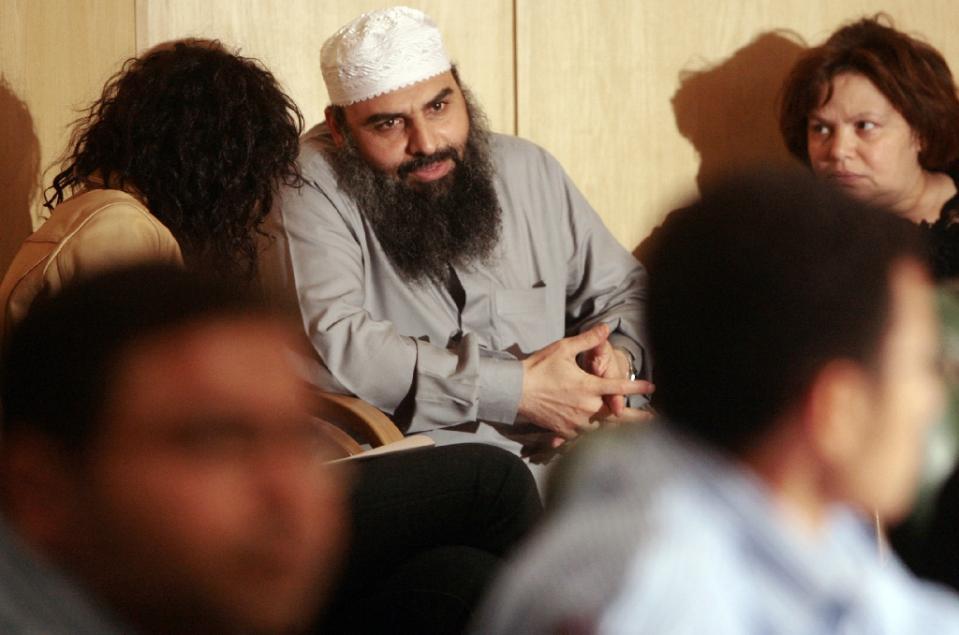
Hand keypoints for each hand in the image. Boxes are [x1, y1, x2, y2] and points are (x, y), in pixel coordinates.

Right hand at [518, 324, 653, 444]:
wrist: (515, 391)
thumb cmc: (539, 368)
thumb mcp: (563, 349)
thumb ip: (587, 340)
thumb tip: (605, 328)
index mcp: (588, 387)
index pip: (618, 388)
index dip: (637, 387)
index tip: (652, 387)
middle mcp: (586, 407)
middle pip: (617, 417)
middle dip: (637, 418)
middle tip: (653, 420)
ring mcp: (576, 422)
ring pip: (603, 429)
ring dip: (618, 428)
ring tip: (632, 430)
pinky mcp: (565, 431)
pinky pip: (586, 437)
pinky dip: (597, 437)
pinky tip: (603, 438)